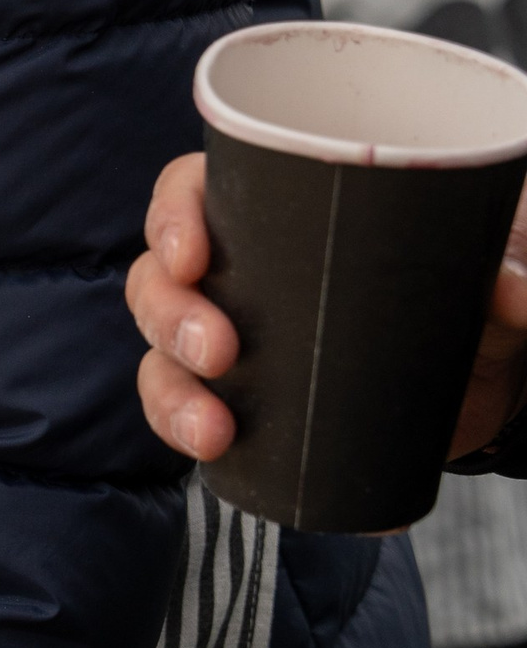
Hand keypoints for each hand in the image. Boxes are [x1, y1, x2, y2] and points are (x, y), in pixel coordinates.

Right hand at [129, 151, 526, 463]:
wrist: (490, 370)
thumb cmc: (475, 279)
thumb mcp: (496, 259)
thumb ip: (514, 269)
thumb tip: (512, 293)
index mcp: (275, 209)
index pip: (187, 193)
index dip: (169, 218)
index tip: (192, 256)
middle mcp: (237, 271)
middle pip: (157, 280)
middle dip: (168, 315)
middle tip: (216, 350)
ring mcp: (236, 339)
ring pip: (161, 353)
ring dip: (170, 389)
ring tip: (212, 428)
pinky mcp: (250, 403)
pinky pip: (187, 415)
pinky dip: (188, 435)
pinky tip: (216, 453)